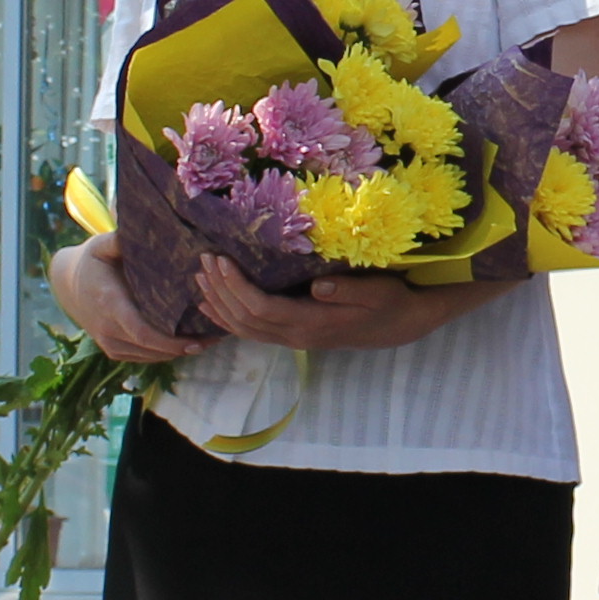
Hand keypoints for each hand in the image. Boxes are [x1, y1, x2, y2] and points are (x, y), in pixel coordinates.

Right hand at [51, 237, 197, 365]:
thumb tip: (145, 227)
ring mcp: (109, 343)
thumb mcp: (101, 245)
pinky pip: (144, 357)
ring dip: (178, 352)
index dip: (170, 341)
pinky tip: (187, 343)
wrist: (68, 286)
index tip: (197, 340)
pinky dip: (166, 353)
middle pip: (151, 348)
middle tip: (215, 337)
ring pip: (150, 356)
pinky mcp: (113, 351)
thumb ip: (120, 239)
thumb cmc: (92, 261)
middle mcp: (108, 329)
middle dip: (184, 347)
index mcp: (109, 303)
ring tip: (208, 340)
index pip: (141, 331)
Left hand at [196, 254, 468, 353]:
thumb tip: (317, 286)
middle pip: (244, 319)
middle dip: (220, 290)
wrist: (398, 325)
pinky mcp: (290, 336)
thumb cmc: (388, 301)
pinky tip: (211, 303)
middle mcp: (296, 336)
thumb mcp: (377, 291)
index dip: (236, 286)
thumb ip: (347, 289)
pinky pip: (250, 332)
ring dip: (218, 303)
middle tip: (203, 260)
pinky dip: (227, 318)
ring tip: (200, 276)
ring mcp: (291, 339)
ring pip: (243, 329)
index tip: (221, 259)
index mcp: (312, 323)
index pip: (262, 308)